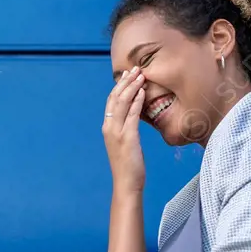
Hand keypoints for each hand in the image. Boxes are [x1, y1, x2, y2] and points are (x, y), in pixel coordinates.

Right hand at [102, 67, 146, 193]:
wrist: (126, 183)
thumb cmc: (128, 165)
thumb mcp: (125, 143)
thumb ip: (126, 128)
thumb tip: (134, 116)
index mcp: (107, 127)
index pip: (111, 101)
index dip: (119, 86)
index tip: (128, 74)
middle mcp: (109, 127)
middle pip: (115, 98)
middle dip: (126, 81)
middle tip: (135, 68)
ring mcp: (117, 132)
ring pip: (122, 103)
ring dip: (132, 87)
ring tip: (141, 75)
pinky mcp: (127, 137)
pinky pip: (132, 115)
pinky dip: (136, 102)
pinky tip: (143, 92)